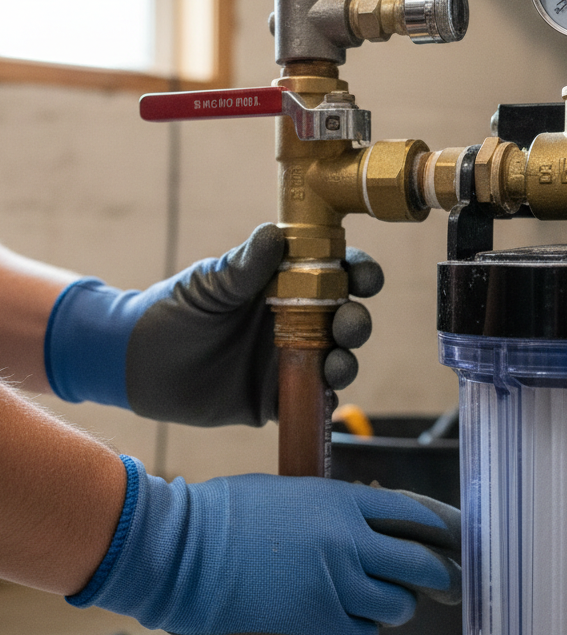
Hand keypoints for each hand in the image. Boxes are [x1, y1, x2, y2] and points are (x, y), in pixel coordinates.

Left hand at [44, 225, 382, 425]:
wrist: (135, 361)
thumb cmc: (172, 310)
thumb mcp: (208, 283)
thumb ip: (243, 266)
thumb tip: (276, 235)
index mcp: (284, 285)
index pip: (335, 274)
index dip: (358, 273)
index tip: (363, 276)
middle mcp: (294, 322)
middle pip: (344, 319)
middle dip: (356, 321)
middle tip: (348, 324)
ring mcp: (286, 360)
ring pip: (335, 361)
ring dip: (346, 361)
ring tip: (336, 363)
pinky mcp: (274, 399)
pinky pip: (309, 399)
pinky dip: (324, 399)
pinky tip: (324, 394)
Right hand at [67, 457, 461, 634]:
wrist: (181, 556)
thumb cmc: (225, 518)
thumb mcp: (291, 496)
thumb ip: (338, 511)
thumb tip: (373, 528)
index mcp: (344, 503)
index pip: (418, 516)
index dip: (448, 531)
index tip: (462, 543)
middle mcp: (352, 545)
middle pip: (423, 566)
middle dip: (443, 577)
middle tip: (451, 585)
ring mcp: (338, 590)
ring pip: (397, 608)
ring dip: (389, 606)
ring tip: (361, 600)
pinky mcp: (320, 631)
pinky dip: (354, 633)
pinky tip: (329, 622)